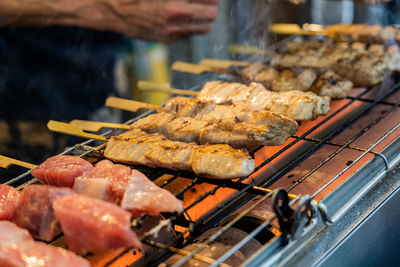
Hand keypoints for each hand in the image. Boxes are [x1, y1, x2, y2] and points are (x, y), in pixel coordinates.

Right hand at [98, 0, 218, 41]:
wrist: (111, 10)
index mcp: (173, 3)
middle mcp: (175, 18)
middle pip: (212, 15)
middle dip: (211, 5)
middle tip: (206, 0)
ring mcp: (172, 32)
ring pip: (205, 28)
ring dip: (204, 17)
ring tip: (196, 7)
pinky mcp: (168, 40)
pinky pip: (190, 34)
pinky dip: (191, 25)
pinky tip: (181, 16)